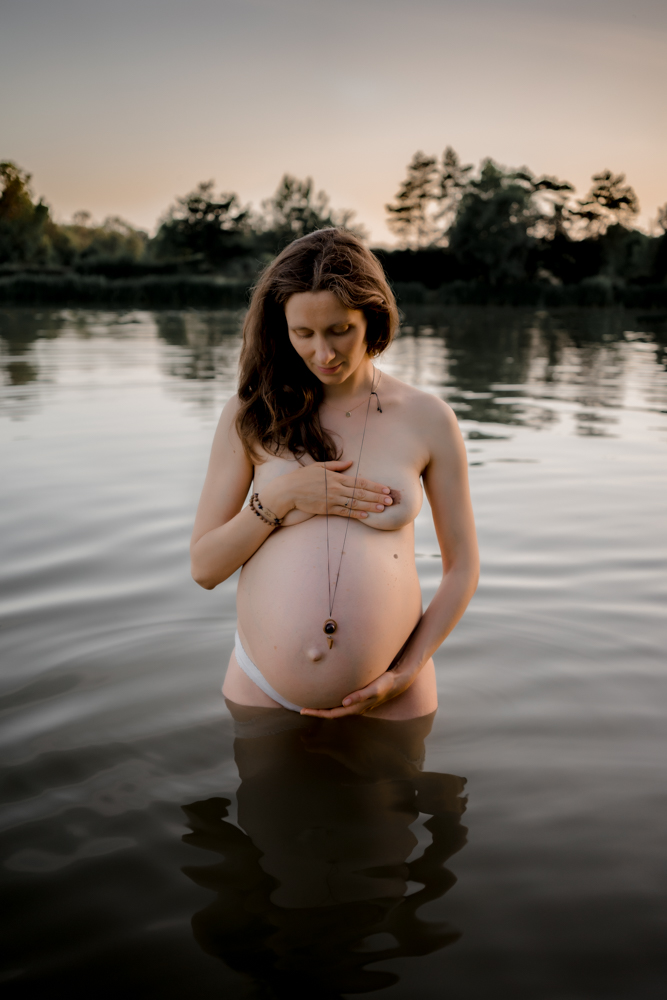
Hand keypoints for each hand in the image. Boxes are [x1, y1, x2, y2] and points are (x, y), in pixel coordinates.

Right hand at [263, 460, 393, 520]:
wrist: (287, 491)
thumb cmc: (302, 477)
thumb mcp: (319, 466)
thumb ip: (336, 465)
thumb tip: (350, 462)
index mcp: (336, 477)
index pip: (360, 482)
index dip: (375, 486)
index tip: (386, 488)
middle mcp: (336, 488)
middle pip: (361, 493)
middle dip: (377, 497)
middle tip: (390, 500)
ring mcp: (332, 499)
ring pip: (355, 504)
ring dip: (370, 506)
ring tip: (382, 509)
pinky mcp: (326, 509)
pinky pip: (343, 512)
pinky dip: (355, 514)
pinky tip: (365, 516)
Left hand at [300, 667, 410, 718]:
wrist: (397, 682)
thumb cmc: (385, 684)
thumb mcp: (374, 688)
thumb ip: (360, 695)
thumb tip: (344, 702)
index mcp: (355, 708)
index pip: (332, 713)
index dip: (317, 713)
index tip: (303, 711)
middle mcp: (354, 708)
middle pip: (331, 713)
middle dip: (316, 711)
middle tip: (301, 708)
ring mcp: (356, 704)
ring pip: (335, 708)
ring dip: (323, 707)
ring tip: (310, 703)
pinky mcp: (358, 698)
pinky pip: (340, 702)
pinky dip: (331, 701)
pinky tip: (327, 696)